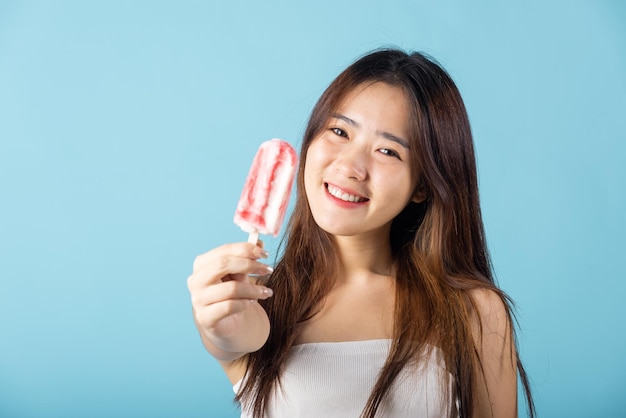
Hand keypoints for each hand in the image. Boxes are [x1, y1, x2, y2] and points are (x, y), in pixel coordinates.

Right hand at [187, 242, 272, 356]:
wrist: (227, 323)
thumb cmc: (233, 293)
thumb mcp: (241, 273)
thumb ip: (248, 257)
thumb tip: (259, 242)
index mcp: (201, 264)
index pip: (223, 250)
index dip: (246, 249)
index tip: (265, 254)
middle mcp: (196, 280)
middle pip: (223, 265)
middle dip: (250, 265)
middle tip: (268, 270)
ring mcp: (198, 300)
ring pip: (231, 288)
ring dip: (253, 289)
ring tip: (265, 292)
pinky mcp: (205, 318)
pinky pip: (230, 306)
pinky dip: (245, 303)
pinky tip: (251, 303)